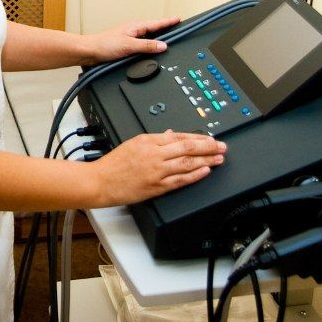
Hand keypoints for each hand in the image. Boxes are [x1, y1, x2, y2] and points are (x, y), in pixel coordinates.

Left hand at [83, 16, 182, 63]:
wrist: (89, 51)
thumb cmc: (104, 45)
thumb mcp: (129, 45)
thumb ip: (147, 46)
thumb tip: (163, 46)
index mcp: (136, 27)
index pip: (157, 23)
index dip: (168, 22)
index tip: (179, 18)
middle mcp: (134, 31)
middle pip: (154, 29)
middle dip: (165, 27)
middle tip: (177, 26)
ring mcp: (130, 38)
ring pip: (148, 37)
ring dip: (156, 37)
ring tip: (167, 36)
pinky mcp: (126, 46)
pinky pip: (142, 44)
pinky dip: (148, 45)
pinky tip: (150, 49)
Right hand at [90, 130, 225, 206]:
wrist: (100, 181)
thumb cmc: (113, 164)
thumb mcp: (133, 143)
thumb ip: (155, 140)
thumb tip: (170, 134)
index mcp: (148, 140)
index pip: (179, 136)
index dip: (197, 137)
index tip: (210, 138)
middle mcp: (154, 154)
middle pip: (187, 147)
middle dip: (208, 147)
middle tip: (222, 147)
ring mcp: (156, 171)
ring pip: (187, 163)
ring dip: (206, 160)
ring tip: (219, 159)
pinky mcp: (156, 186)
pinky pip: (179, 180)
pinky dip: (194, 175)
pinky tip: (205, 171)